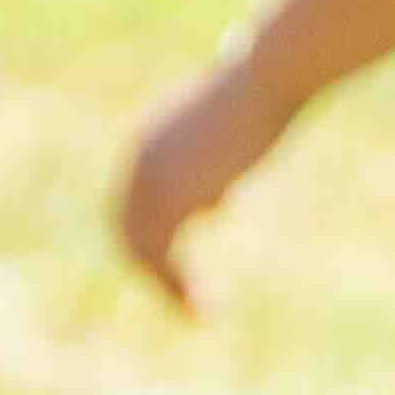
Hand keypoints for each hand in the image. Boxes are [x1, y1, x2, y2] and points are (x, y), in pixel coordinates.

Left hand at [113, 54, 294, 310]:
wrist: (265, 80)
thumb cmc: (264, 98)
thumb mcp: (233, 141)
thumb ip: (215, 173)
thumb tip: (213, 204)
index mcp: (149, 143)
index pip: (132, 203)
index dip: (150, 239)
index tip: (176, 272)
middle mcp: (138, 161)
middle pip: (129, 228)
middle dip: (154, 269)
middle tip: (183, 302)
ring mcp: (148, 178)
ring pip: (141, 248)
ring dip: (167, 286)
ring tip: (197, 314)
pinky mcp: (168, 197)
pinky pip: (160, 255)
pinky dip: (177, 287)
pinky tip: (205, 310)